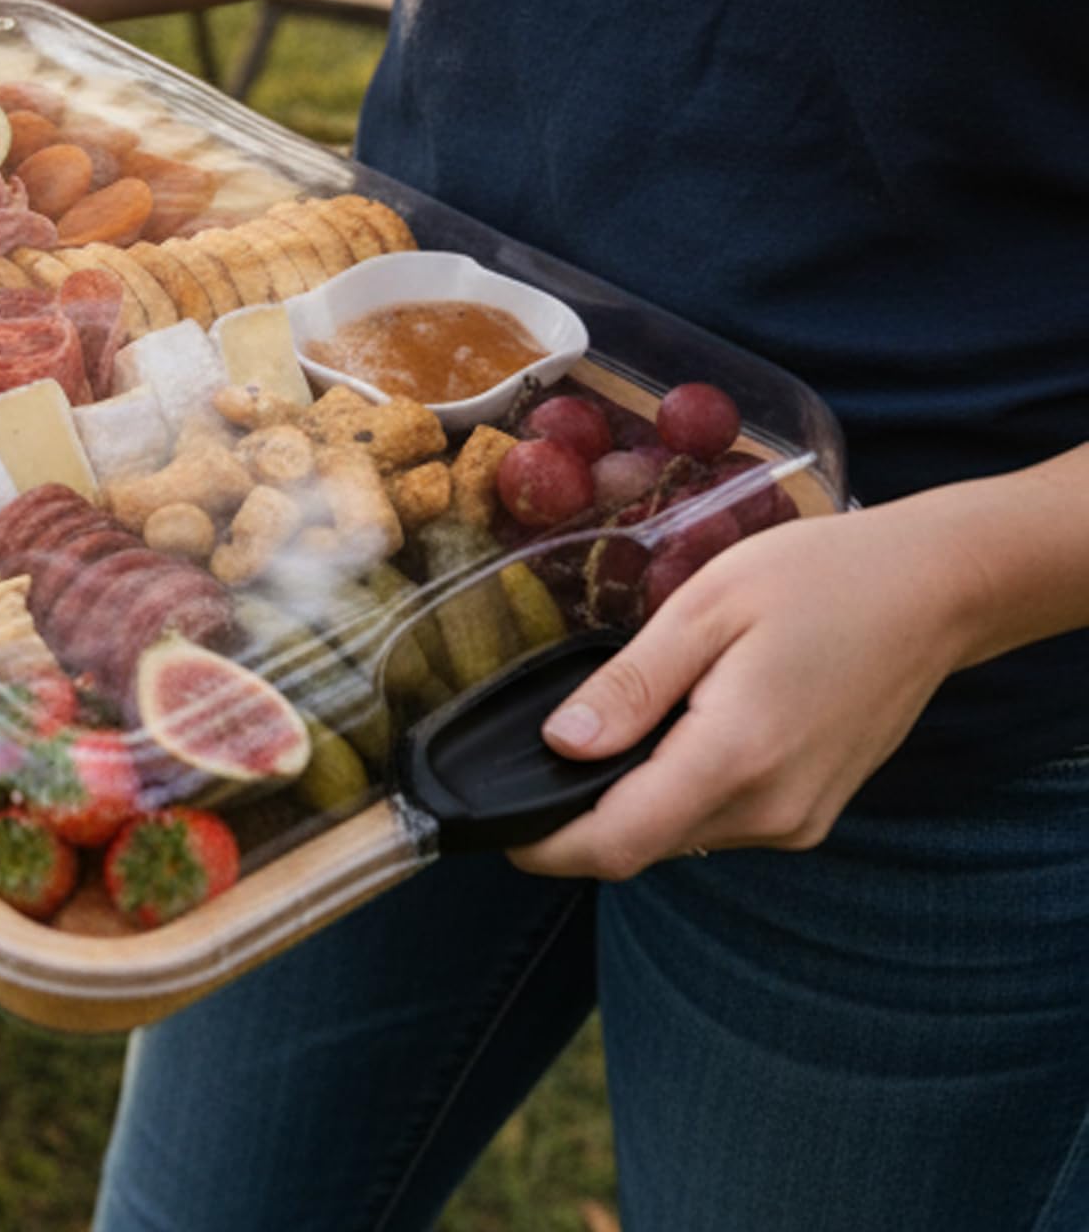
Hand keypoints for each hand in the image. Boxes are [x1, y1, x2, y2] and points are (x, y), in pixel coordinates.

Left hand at [507, 497, 990, 880]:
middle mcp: (772, 811)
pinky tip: (671, 730)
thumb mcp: (704, 610)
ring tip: (605, 727)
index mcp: (737, 758)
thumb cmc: (815, 580)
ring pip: (680, 834)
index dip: (547, 846)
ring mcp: (798, 820)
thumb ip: (630, 686)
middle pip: (644, 843)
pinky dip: (678, 790)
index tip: (495, 825)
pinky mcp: (812, 813)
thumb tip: (560, 746)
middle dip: (580, 816)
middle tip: (532, 757)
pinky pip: (721, 819)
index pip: (619, 843)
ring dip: (631, 799)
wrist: (930, 593)